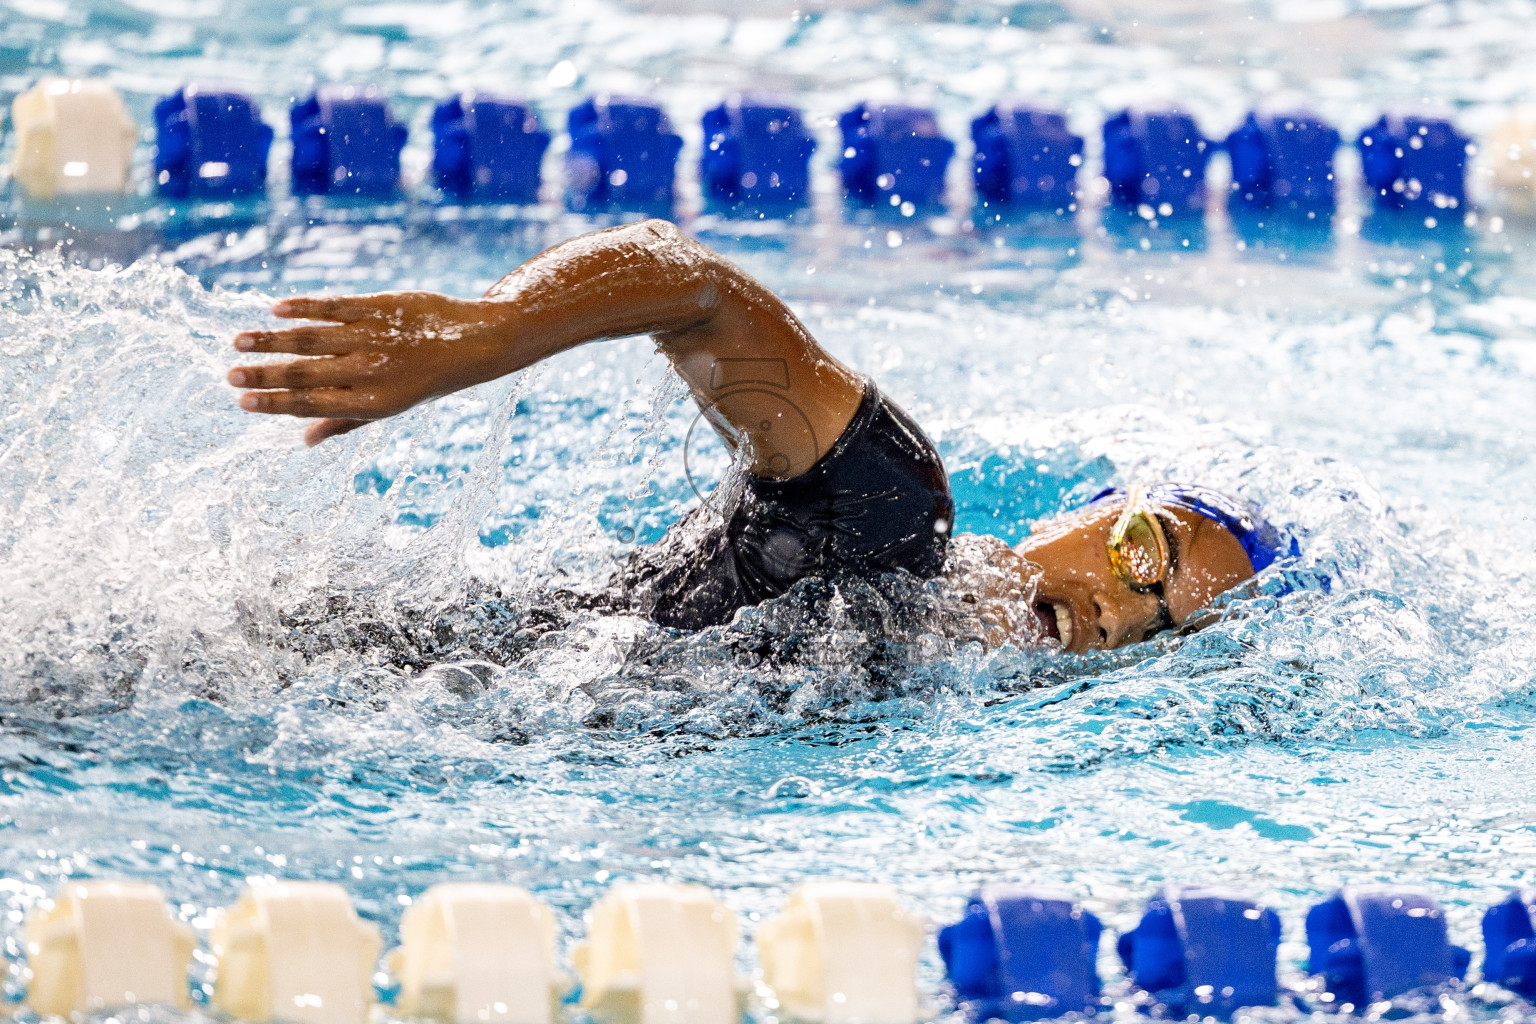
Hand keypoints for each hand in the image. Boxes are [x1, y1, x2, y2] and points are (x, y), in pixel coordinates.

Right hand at [229, 292, 512, 445]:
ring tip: (240, 341)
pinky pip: (334, 306)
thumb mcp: (391, 406)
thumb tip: (304, 440)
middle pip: (305, 374)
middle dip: (263, 375)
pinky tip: (276, 309)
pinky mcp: (380, 307)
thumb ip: (346, 421)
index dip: (274, 403)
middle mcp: (372, 372)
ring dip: (272, 339)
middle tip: (228, 374)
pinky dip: (304, 307)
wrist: (475, 343)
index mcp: (373, 403)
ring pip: (313, 339)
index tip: (241, 401)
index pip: (312, 405)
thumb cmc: (427, 379)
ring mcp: (374, 337)